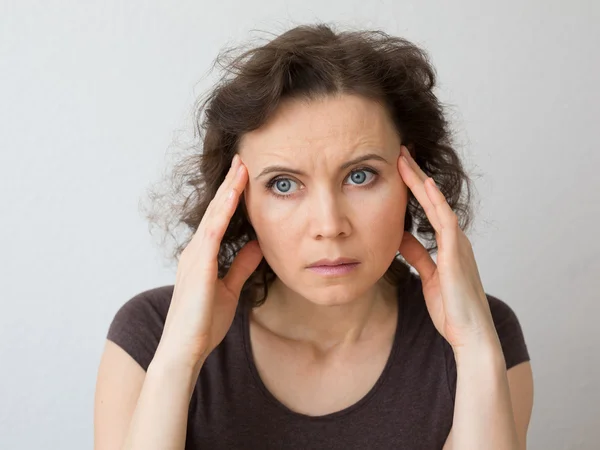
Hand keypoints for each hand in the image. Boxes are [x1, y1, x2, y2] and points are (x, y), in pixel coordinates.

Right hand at [155, 154, 262, 368]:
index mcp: (202, 257)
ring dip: (228, 189)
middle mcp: (195, 251)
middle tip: (243, 160)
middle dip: (230, 184)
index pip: (220, 219)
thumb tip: (257, 246)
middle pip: (216, 210)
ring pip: (214, 214)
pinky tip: (234, 192)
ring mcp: (194, 256)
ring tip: (242, 166)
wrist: (185, 350)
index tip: (245, 176)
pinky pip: (213, 230)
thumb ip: (241, 267)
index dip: (232, 197)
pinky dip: (224, 210)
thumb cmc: (203, 324)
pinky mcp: (198, 264)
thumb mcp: (230, 290)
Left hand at [396, 145, 497, 350]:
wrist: (470, 335)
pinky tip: (424, 184)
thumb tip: (400, 237)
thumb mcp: (427, 276)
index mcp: (448, 245)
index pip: (428, 208)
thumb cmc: (451, 309)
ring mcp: (457, 245)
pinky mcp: (455, 255)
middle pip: (432, 199)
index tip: (398, 169)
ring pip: (437, 204)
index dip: (413, 187)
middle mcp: (454, 239)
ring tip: (404, 158)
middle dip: (415, 175)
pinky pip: (444, 222)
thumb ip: (417, 255)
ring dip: (420, 180)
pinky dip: (435, 202)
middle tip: (400, 152)